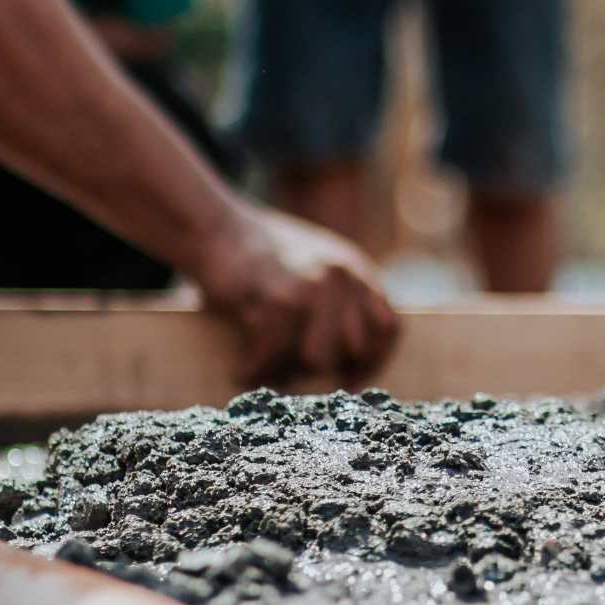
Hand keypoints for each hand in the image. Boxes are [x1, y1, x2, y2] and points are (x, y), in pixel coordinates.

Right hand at [189, 205, 400, 385]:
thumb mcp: (319, 263)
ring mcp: (311, 287)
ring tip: (267, 372)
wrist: (216, 226)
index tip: (350, 378)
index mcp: (357, 270)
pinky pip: (273, 355)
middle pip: (352, 350)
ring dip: (288, 372)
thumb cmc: (264, 255)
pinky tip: (243, 370)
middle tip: (296, 376)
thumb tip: (353, 356)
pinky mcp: (274, 298)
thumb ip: (344, 298)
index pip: (388, 328)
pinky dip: (255, 369)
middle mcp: (342, 277)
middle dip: (325, 369)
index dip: (373, 360)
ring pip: (315, 358)